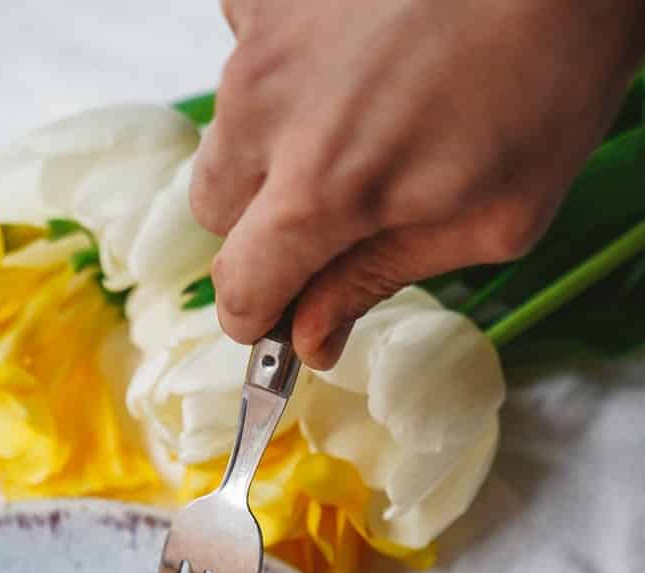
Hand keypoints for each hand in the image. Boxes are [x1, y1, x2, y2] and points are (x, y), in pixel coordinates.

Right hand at [194, 0, 644, 364]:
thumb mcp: (490, 218)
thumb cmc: (552, 75)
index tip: (280, 316)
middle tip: (336, 203)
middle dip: (262, 220)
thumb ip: (379, 279)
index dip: (258, 314)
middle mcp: (270, 112)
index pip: (240, 289)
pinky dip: (284, 60)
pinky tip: (348, 51)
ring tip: (359, 108)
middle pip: (216, 208)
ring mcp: (261, 38)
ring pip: (230, 125)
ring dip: (274, 135)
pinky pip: (245, 42)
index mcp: (324, 191)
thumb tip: (311, 338)